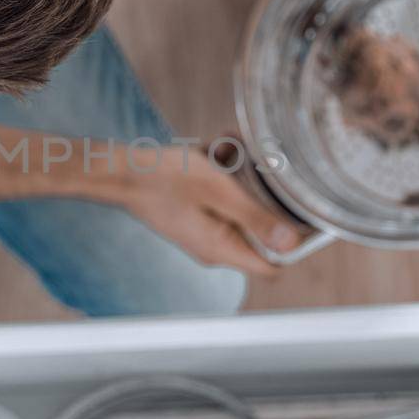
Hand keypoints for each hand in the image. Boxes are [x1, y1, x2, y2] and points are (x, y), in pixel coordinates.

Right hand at [115, 142, 304, 277]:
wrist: (120, 170)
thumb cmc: (165, 178)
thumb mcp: (218, 192)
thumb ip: (256, 218)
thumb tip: (291, 244)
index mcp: (222, 249)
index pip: (273, 266)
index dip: (293, 244)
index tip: (298, 210)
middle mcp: (214, 248)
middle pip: (259, 233)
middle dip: (262, 197)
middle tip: (255, 167)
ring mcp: (204, 231)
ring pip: (240, 208)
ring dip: (240, 179)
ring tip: (226, 152)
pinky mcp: (195, 216)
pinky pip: (221, 199)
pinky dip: (222, 175)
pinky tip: (212, 153)